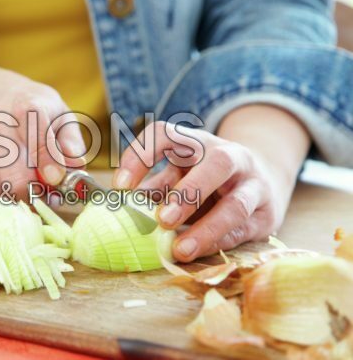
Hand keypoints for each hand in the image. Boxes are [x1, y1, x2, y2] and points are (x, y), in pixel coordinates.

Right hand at [0, 63, 85, 198]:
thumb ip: (70, 137)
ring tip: (22, 173)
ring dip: (17, 189)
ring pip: (1, 189)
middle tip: (45, 190)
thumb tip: (77, 164)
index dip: (51, 169)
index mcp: (25, 106)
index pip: (40, 147)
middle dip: (36, 192)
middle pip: (17, 181)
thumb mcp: (52, 106)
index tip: (57, 179)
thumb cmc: (18, 101)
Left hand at [112, 120, 291, 262]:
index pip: (166, 134)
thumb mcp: (179, 177)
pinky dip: (218, 241)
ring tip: (180, 248)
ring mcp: (253, 184)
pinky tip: (198, 252)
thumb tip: (119, 209)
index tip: (120, 187)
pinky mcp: (266, 214)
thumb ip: (154, 190)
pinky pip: (243, 229)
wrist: (263, 184)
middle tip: (161, 219)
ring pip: (236, 203)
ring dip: (206, 228)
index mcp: (198, 142)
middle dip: (188, 192)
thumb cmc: (206, 182)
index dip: (141, 156)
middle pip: (216, 163)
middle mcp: (231, 156)